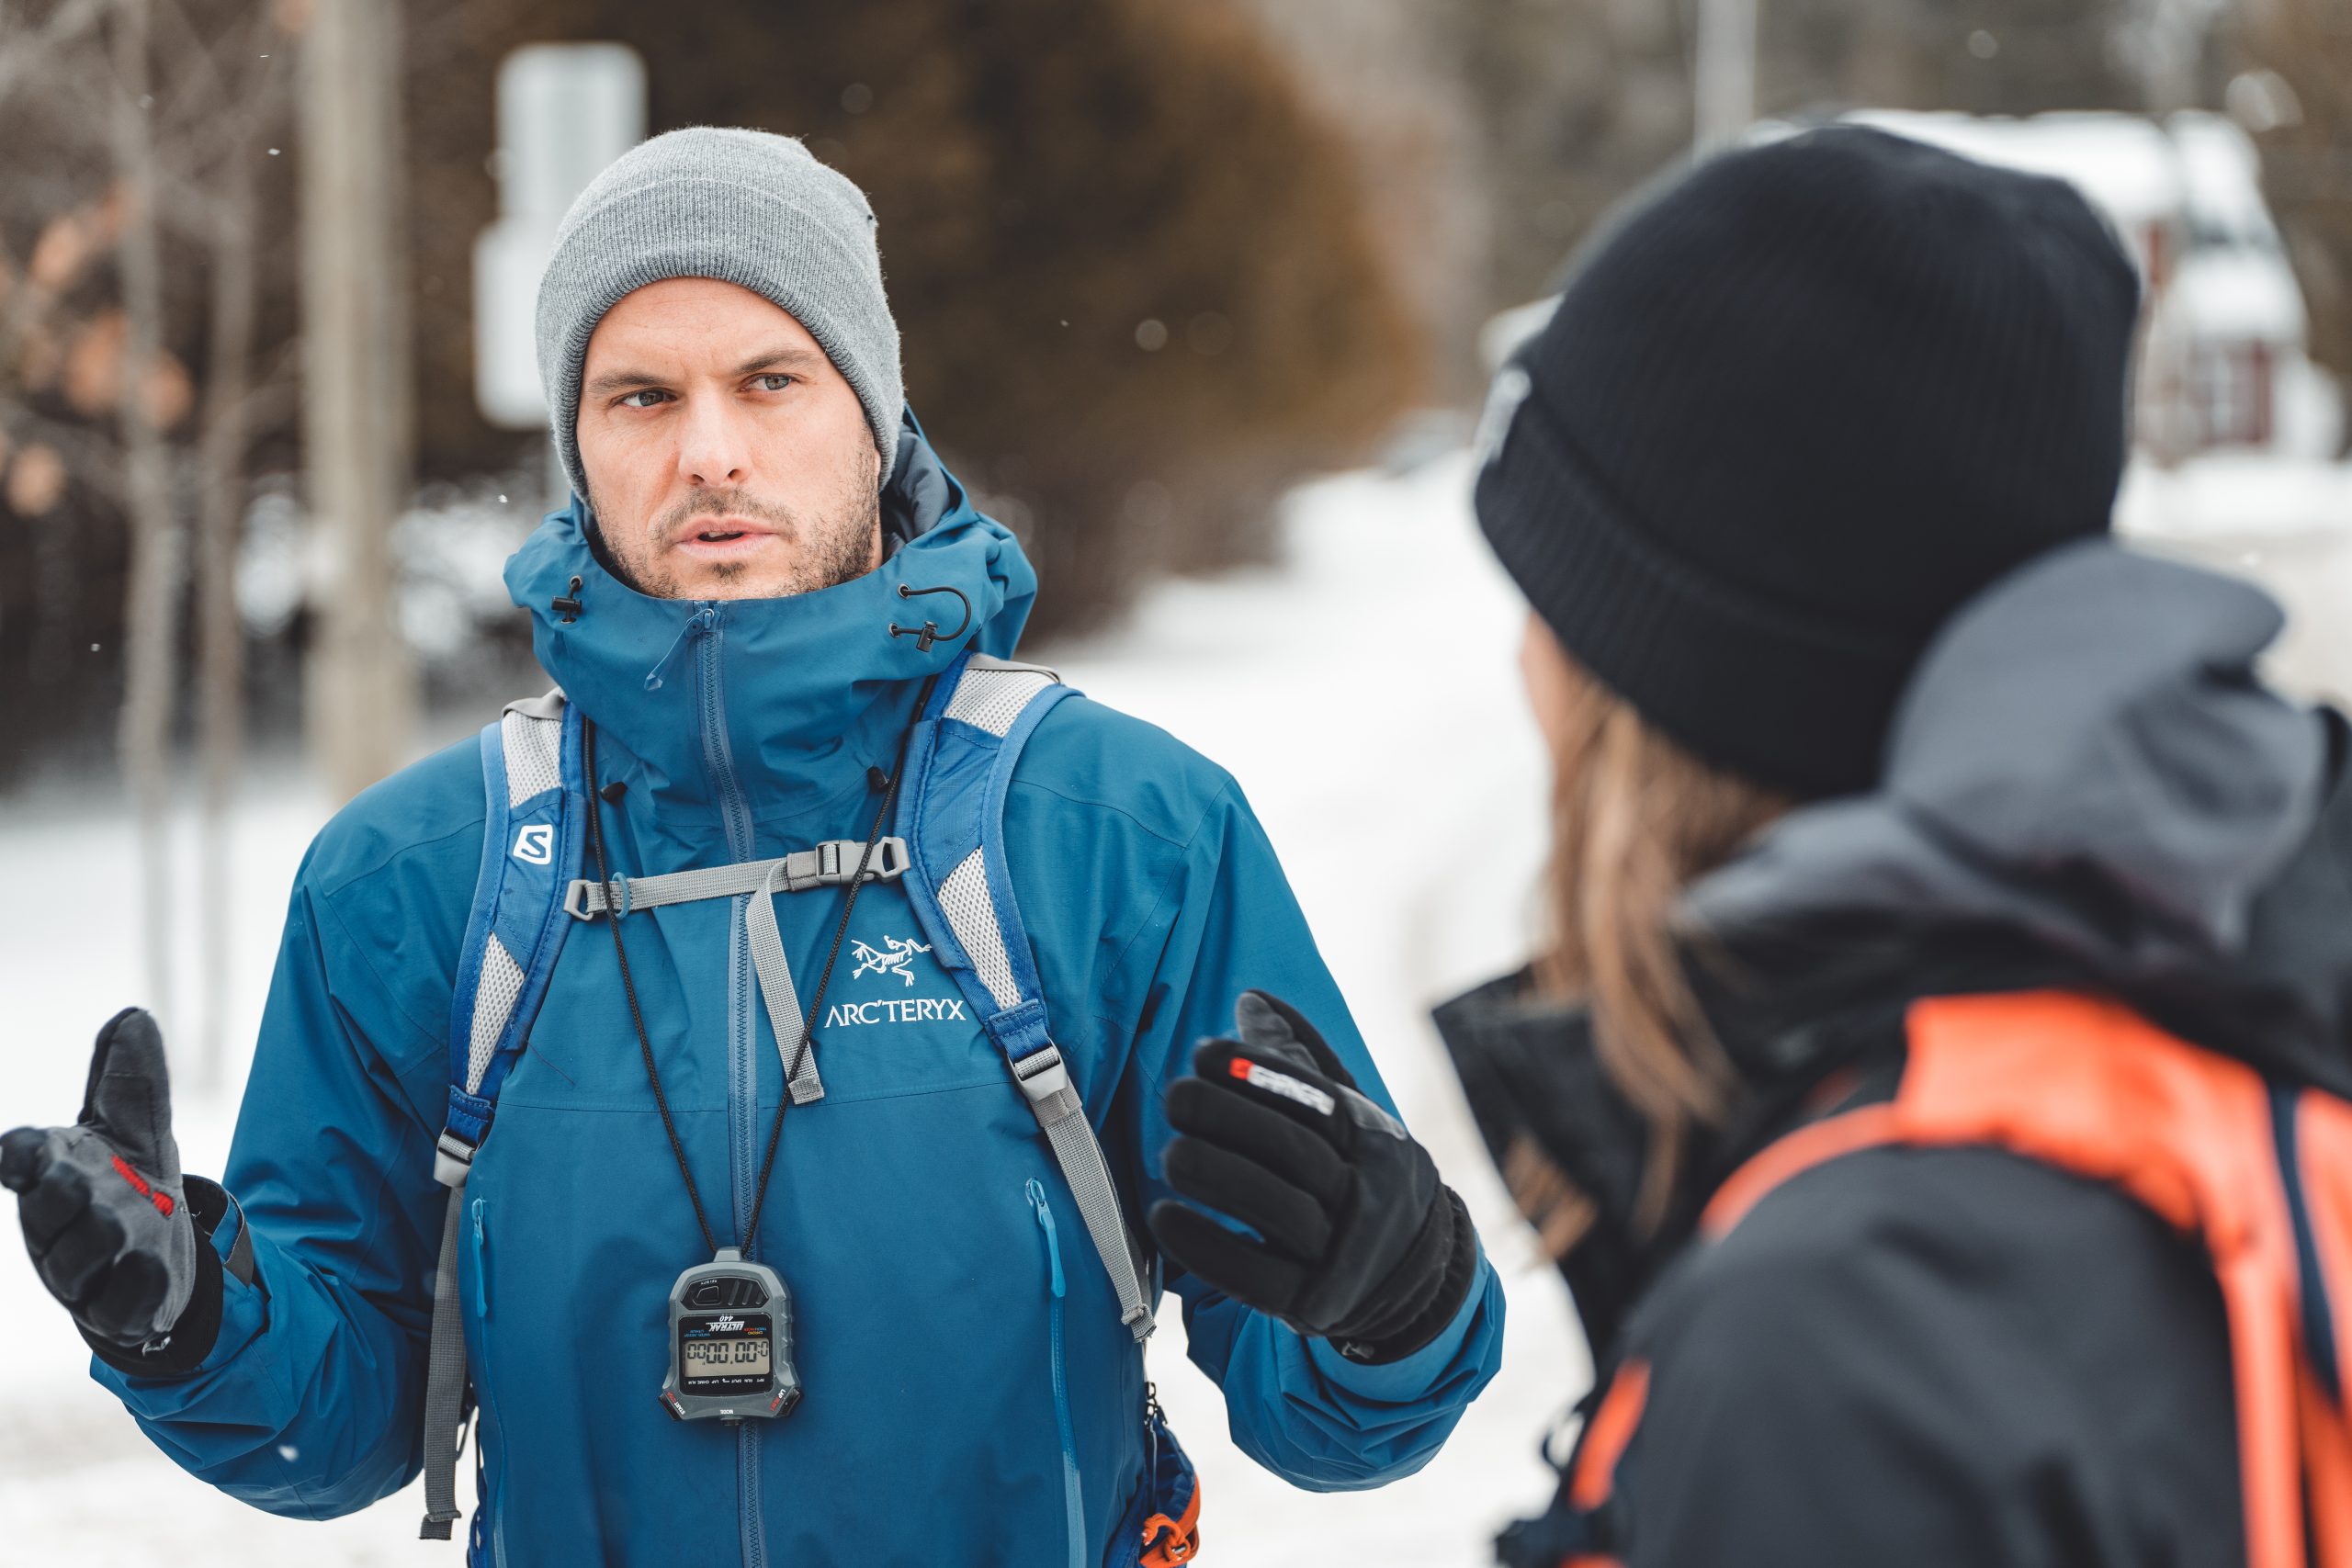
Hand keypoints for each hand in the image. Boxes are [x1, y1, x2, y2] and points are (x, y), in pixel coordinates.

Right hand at [2, 1009, 204, 1354]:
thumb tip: (133, 1016)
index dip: (23, 1154)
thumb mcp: (137, 1132)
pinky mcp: (120, 1309)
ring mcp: (86, 1272)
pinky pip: (118, 1304)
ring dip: (97, 1240)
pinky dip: (133, 1285)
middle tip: (75, 1180)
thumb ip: (132, 1082)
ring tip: (118, 1225)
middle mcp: (61, 1225)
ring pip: (78, 1260)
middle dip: (59, 1196)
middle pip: (46, 1211)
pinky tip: (150, 1265)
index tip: (28, 1147)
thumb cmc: (130, 1187)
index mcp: (57, 1175)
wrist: (162, 1259)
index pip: (25, 1160)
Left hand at [1149, 991, 1477, 1363]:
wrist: (1416, 1279)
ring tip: (1168, 1153)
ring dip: (1217, 1177)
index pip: (1317, 1100)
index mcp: (1372, 1139)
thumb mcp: (1348, 1118)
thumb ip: (1300, 1061)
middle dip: (1229, 1118)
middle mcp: (1367, 1194)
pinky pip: (1257, 1278)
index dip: (1259, 1073)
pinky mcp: (1315, 1304)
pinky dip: (1207, 1247)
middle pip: (1296, 1151)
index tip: (1204, 1052)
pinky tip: (1164, 1217)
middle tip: (1175, 1096)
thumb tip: (1251, 998)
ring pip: (1279, 1210)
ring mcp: (1344, 1253)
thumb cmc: (1358, 1177)